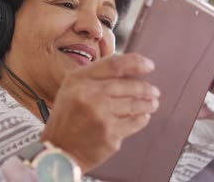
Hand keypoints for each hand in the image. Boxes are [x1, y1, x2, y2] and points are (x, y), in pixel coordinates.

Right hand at [40, 53, 160, 172]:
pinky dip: (142, 119)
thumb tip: (129, 72)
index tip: (149, 66)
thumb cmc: (68, 118)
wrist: (59, 151)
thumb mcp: (71, 89)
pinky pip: (135, 123)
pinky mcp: (110, 135)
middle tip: (154, 91)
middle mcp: (89, 95)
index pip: (114, 65)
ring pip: (135, 104)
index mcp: (78, 80)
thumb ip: (95, 77)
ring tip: (152, 104)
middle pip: (129, 86)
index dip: (136, 63)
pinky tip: (143, 117)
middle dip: (146, 88)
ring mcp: (100, 116)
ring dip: (148, 104)